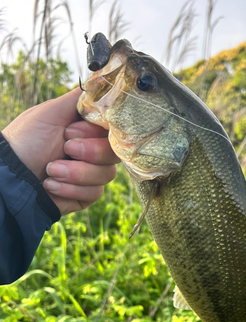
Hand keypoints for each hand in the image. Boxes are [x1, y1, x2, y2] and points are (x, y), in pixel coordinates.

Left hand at [2, 87, 118, 214]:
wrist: (11, 175)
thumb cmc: (26, 140)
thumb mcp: (51, 111)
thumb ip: (79, 98)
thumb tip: (102, 80)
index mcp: (87, 131)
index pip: (112, 131)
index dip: (95, 133)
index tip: (70, 131)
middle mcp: (93, 152)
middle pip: (114, 154)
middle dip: (88, 153)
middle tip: (64, 148)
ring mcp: (91, 175)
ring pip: (106, 175)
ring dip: (75, 173)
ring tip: (50, 170)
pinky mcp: (86, 195)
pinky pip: (94, 192)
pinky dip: (70, 189)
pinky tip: (50, 185)